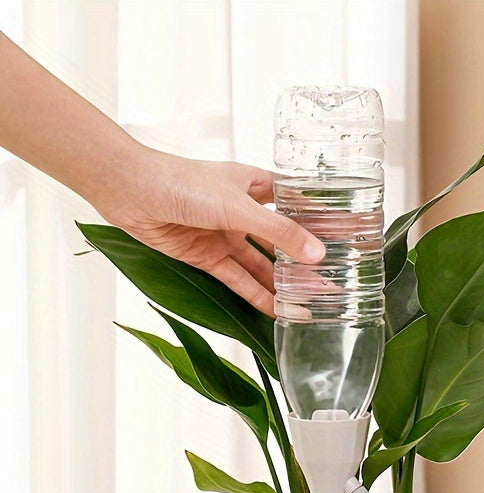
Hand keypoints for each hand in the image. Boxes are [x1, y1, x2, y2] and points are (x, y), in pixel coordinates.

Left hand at [94, 149, 325, 315]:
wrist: (131, 191)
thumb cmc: (183, 183)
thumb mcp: (240, 207)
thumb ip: (279, 232)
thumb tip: (316, 254)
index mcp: (254, 186)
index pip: (295, 205)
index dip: (318, 222)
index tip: (343, 240)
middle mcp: (242, 211)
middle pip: (280, 241)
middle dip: (302, 261)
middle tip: (330, 282)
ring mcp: (225, 235)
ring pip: (260, 264)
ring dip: (281, 283)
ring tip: (308, 304)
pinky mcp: (207, 256)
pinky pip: (237, 279)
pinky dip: (254, 294)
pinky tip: (275, 309)